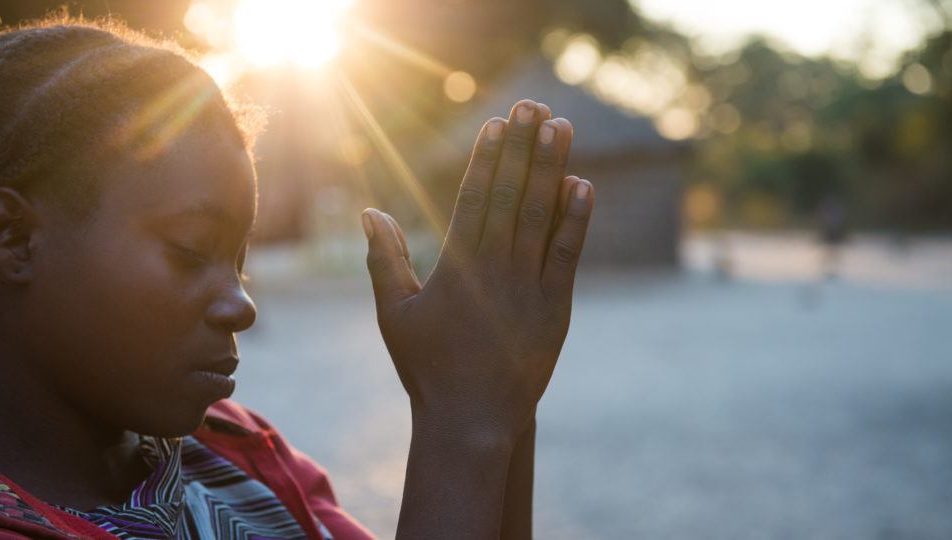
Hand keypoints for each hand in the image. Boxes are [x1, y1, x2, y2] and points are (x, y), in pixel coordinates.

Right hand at [362, 99, 592, 441]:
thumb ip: (383, 258)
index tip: (498, 122)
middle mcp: (495, 270)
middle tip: (534, 105)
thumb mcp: (393, 312)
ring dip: (552, 168)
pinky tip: (582, 185)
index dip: (487, 156)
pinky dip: (575, 220)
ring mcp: (529, 287)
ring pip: (542, 216)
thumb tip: (369, 212)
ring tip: (562, 127)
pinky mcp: (556, 309)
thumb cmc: (426, 367)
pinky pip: (567, 255)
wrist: (472, 420)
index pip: (474, 197)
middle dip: (522, 147)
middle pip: (511, 195)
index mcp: (456, 267)